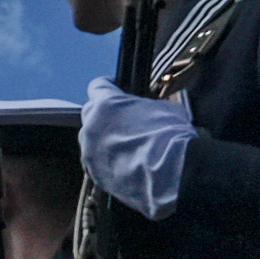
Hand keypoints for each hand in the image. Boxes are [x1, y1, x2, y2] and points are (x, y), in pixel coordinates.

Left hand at [80, 80, 197, 217]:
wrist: (169, 173)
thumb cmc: (169, 137)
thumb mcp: (165, 108)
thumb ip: (147, 105)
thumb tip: (150, 110)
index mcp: (106, 103)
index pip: (98, 86)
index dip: (108, 87)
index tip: (114, 89)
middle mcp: (92, 125)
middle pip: (91, 113)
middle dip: (105, 115)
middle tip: (123, 121)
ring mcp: (90, 151)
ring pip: (92, 140)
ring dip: (104, 140)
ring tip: (127, 147)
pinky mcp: (94, 173)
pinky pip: (96, 162)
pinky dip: (107, 161)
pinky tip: (125, 164)